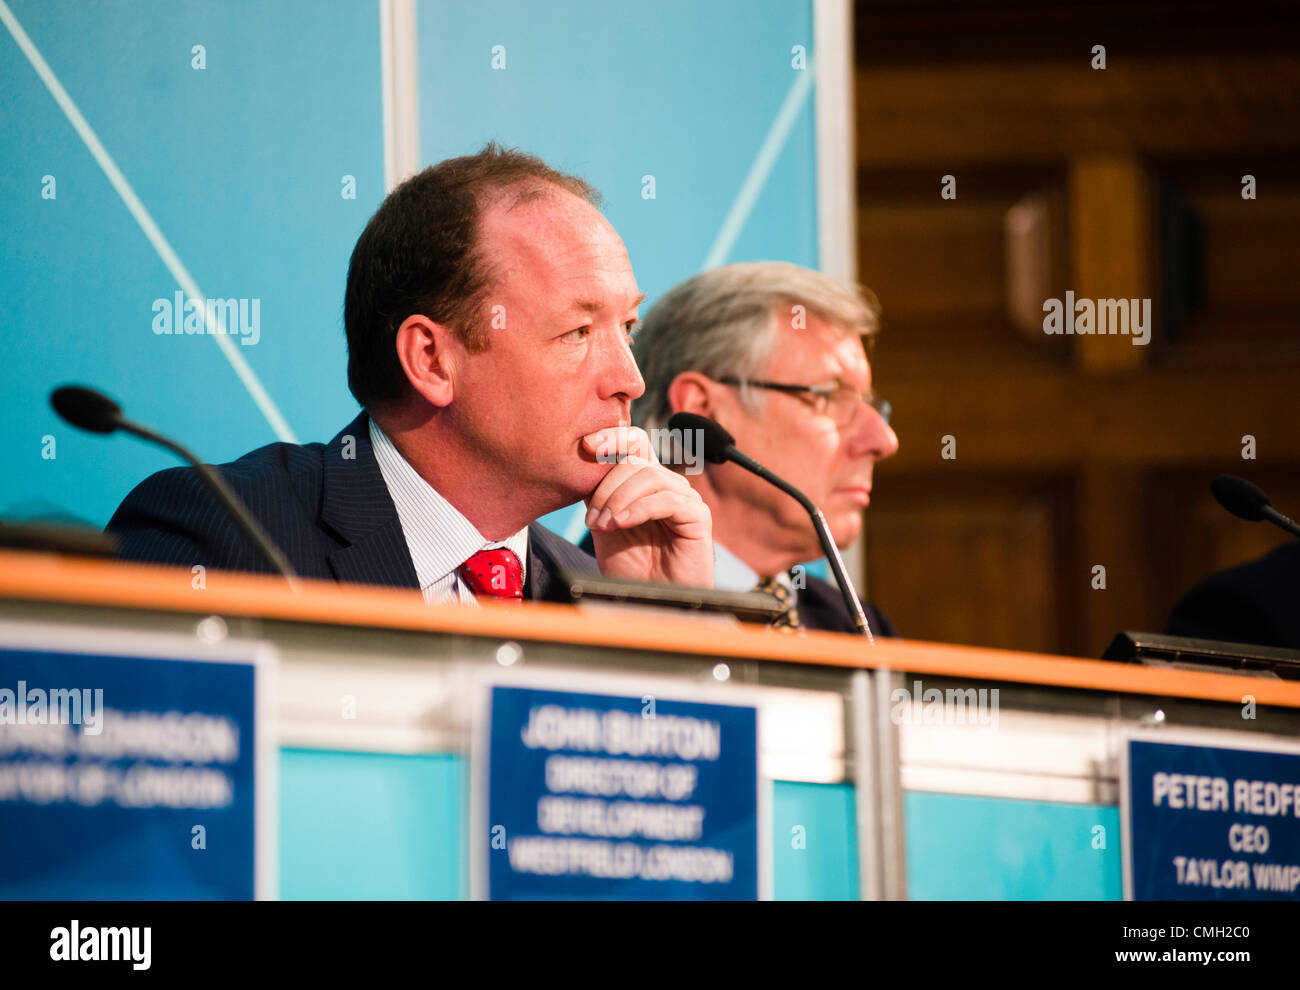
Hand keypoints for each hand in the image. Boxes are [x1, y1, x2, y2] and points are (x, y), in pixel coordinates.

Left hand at [581, 426, 712, 587]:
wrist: (650, 600)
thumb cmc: (630, 565)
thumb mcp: (603, 523)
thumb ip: (595, 493)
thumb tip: (580, 463)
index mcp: (645, 481)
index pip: (633, 442)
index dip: (612, 437)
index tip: (585, 445)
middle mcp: (666, 484)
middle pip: (635, 459)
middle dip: (605, 485)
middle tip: (591, 518)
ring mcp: (684, 497)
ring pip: (649, 476)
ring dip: (618, 499)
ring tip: (603, 525)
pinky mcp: (697, 515)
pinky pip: (667, 499)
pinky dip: (639, 508)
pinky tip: (621, 523)